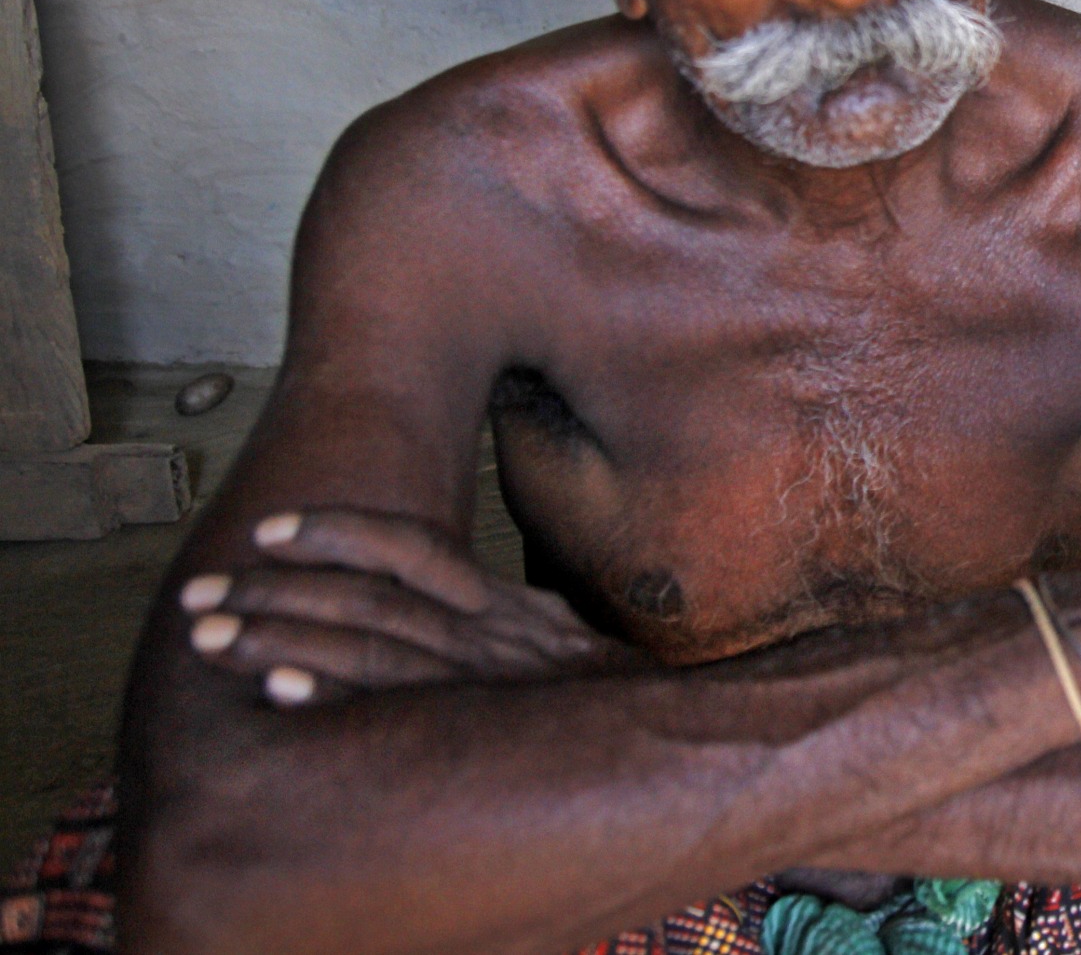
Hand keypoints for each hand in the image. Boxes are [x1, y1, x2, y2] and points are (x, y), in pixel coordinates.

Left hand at [180, 507, 635, 705]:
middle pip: (370, 593)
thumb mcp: (561, 647)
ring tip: (212, 635)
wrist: (688, 740)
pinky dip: (332, 688)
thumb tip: (457, 601)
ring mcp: (485, 680)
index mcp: (504, 608)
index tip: (270, 531)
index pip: (412, 549)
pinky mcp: (480, 722)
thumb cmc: (613, 705)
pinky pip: (395, 702)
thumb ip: (507, 623)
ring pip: (369, 641)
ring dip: (280, 634)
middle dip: (277, 588)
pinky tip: (278, 686)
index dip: (338, 531)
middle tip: (202, 593)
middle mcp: (491, 633)